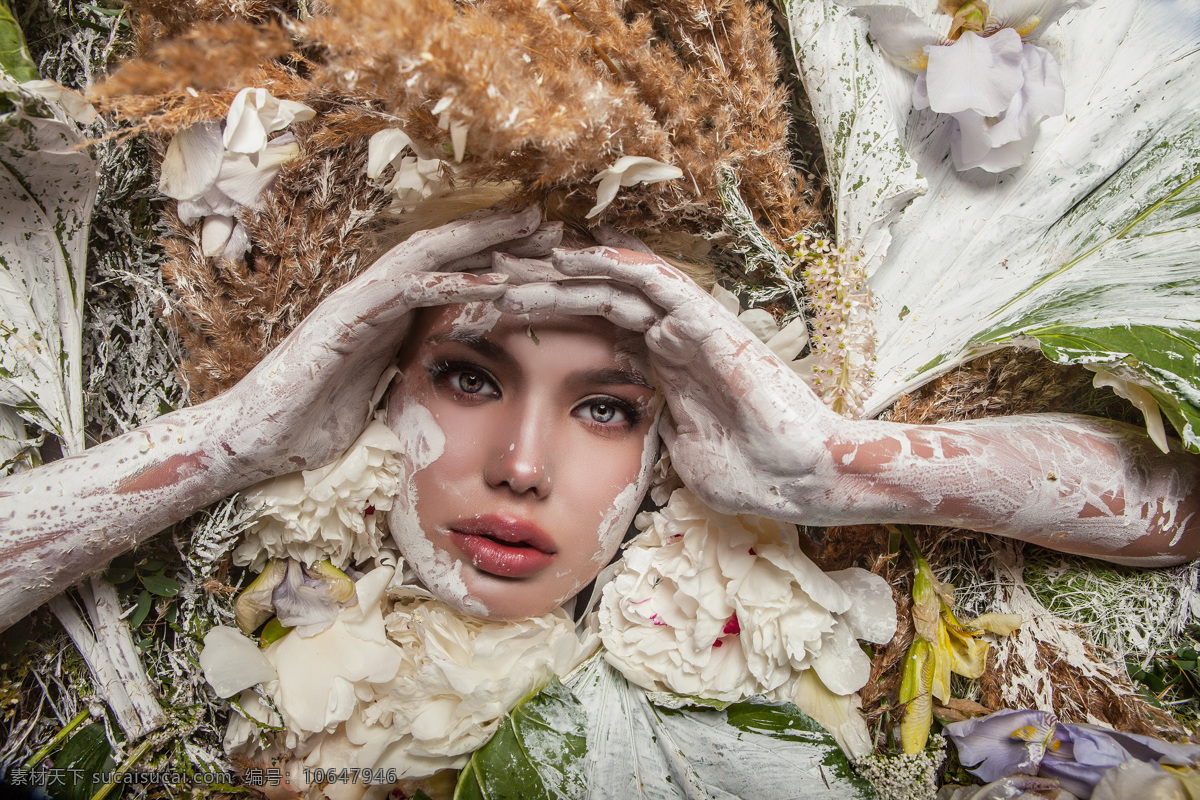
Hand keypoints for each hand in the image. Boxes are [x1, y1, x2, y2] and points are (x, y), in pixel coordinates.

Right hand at [214, 207, 553, 480]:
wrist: (252, 443)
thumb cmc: (311, 426)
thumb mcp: (380, 396)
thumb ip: (410, 374)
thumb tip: (449, 383)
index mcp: (388, 315)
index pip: (450, 273)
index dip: (497, 258)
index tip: (545, 254)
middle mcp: (375, 298)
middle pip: (448, 251)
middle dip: (500, 234)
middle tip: (553, 223)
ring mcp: (359, 303)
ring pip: (431, 255)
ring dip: (484, 239)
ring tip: (534, 228)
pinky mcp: (344, 319)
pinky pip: (406, 291)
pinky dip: (452, 282)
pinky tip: (494, 280)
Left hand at [497, 244, 839, 518]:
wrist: (805, 480)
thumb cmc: (754, 474)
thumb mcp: (684, 451)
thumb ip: (660, 425)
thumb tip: (637, 420)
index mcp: (667, 364)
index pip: (598, 324)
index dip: (551, 313)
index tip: (502, 311)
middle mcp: (676, 335)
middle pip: (597, 296)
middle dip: (542, 284)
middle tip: (489, 274)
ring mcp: (692, 326)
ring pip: (617, 281)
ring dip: (564, 270)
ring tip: (514, 260)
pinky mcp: (710, 325)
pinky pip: (655, 282)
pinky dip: (613, 264)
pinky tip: (572, 255)